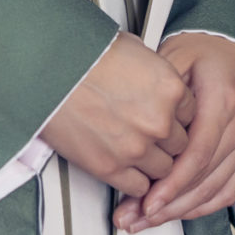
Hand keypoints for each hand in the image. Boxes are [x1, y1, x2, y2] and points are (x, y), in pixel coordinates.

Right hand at [39, 32, 193, 197]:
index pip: (192, 115)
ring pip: (164, 170)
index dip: (175, 116)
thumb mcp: (130, 48)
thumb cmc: (79, 53)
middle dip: (165, 140)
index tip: (164, 116)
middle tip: (146, 131)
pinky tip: (124, 164)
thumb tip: (155, 78)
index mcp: (169, 88)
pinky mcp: (110, 167)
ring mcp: (136, 147)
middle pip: (181, 145)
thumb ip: (153, 71)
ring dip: (151, 162)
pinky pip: (139, 186)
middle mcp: (159, 121)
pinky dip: (134, 180)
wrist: (42, 67)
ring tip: (132, 147)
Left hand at [114, 33, 234, 231]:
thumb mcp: (173, 57)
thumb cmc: (200, 49)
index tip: (146, 202)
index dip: (172, 184)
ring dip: (181, 210)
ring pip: (217, 189)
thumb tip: (133, 131)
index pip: (199, 154)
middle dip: (168, 205)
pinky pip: (230, 188)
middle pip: (205, 178)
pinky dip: (203, 205)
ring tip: (146, 221)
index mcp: (224, 100)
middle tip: (134, 219)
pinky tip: (177, 212)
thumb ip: (160, 94)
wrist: (234, 45)